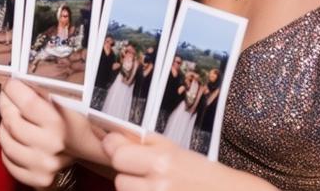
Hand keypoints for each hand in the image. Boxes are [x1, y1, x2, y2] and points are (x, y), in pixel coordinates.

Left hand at [0, 79, 74, 187]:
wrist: (87, 154)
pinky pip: (6, 159)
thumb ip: (42, 93)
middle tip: (6, 96)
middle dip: (5, 103)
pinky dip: (7, 147)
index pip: (27, 102)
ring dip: (4, 125)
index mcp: (60, 125)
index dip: (14, 89)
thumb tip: (18, 82)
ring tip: (13, 118)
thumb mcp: (66, 104)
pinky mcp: (35, 179)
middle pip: (12, 120)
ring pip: (5, 140)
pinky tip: (16, 139)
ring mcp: (42, 165)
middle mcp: (51, 147)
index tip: (10, 83)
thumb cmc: (74, 125)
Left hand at [103, 132, 240, 190]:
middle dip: (128, 174)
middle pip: (119, 179)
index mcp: (163, 161)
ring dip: (136, 190)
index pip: (117, 154)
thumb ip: (146, 142)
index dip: (116, 150)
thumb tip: (115, 135)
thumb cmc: (204, 175)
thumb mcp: (177, 150)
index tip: (117, 147)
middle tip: (144, 172)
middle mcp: (158, 184)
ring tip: (155, 186)